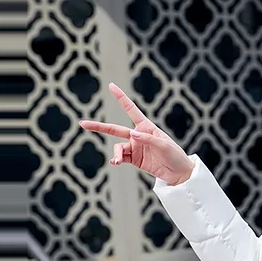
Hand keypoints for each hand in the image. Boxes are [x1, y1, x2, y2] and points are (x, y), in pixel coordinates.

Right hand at [79, 83, 194, 185]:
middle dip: (99, 126)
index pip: (131, 110)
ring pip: (118, 147)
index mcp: (147, 127)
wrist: (179, 174)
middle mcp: (138, 135)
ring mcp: (135, 148)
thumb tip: (132, 134)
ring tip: (117, 161)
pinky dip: (117, 159)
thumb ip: (147, 139)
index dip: (121, 98)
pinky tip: (115, 162)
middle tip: (82, 123)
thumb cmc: (175, 156)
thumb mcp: (164, 145)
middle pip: (115, 129)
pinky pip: (121, 158)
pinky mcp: (135, 160)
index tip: (111, 86)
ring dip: (117, 153)